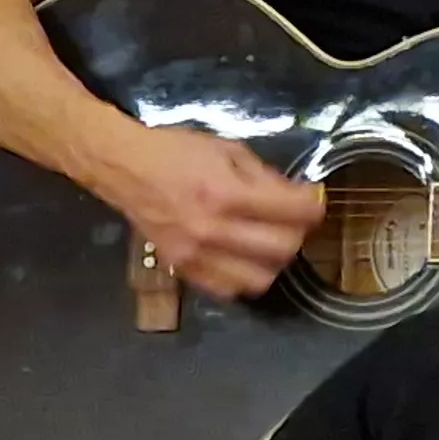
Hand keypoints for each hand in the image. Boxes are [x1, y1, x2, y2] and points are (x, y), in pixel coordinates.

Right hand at [91, 122, 323, 299]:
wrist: (124, 167)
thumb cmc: (175, 152)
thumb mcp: (227, 149)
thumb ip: (265, 176)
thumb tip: (297, 197)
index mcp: (226, 193)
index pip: (291, 211)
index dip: (313, 206)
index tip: (314, 201)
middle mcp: (213, 229)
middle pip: (283, 249)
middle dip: (298, 233)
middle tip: (293, 221)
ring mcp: (197, 254)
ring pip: (260, 278)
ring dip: (273, 261)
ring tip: (269, 242)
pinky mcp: (183, 269)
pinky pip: (229, 290)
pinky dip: (245, 277)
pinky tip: (244, 259)